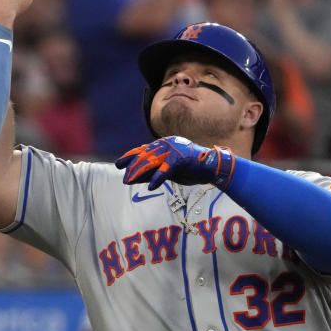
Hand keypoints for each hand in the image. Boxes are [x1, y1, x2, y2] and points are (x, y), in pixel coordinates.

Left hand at [115, 136, 235, 189]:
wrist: (211, 168)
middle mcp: (166, 144)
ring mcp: (173, 150)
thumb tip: (134, 177)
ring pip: (151, 161)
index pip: (142, 150)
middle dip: (132, 168)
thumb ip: (152, 172)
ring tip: (130, 181)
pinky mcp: (180, 158)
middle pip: (144, 156)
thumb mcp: (167, 171)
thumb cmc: (190, 169)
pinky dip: (157, 178)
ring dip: (139, 172)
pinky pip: (165, 169)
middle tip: (125, 179)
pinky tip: (151, 186)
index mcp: (163, 144)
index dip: (129, 157)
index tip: (118, 165)